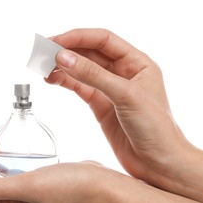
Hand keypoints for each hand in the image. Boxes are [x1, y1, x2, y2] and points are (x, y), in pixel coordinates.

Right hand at [46, 28, 192, 189]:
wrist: (158, 165)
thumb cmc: (156, 129)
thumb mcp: (126, 96)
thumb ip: (94, 76)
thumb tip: (64, 57)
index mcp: (137, 63)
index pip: (103, 40)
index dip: (78, 37)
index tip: (56, 42)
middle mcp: (124, 73)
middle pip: (90, 53)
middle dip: (67, 51)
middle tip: (43, 53)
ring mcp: (111, 90)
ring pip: (82, 70)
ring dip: (63, 67)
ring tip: (44, 68)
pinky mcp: (101, 105)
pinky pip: (80, 87)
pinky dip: (65, 82)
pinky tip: (53, 80)